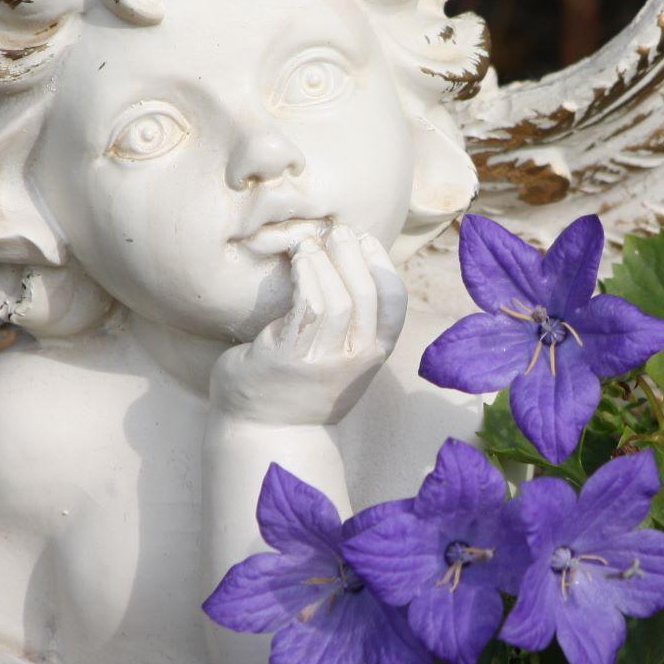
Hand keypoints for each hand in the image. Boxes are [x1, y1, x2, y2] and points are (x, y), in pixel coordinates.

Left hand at [209, 225, 406, 425]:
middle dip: (353, 253)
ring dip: (324, 261)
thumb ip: (352, 324)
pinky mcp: (293, 358)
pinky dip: (306, 276)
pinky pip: (307, 307)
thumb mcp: (342, 358)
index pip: (395, 301)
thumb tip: (348, 265)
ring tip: (310, 244)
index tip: (364, 240)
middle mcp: (357, 358)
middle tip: (336, 231)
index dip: (381, 263)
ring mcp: (326, 360)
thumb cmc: (303, 386)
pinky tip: (297, 262)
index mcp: (374, 353)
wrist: (269, 431)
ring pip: (338, 298)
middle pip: (367, 292)